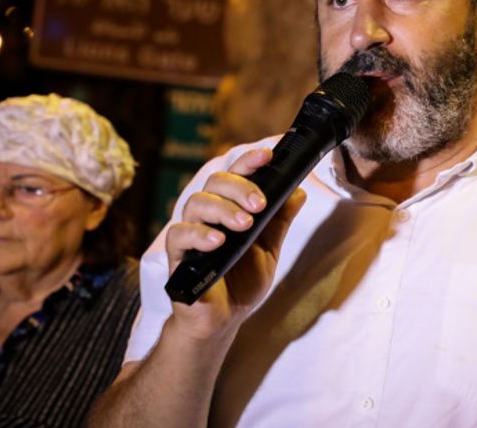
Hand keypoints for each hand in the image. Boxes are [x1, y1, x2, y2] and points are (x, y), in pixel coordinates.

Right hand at [164, 147, 305, 340]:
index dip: (249, 161)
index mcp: (230, 208)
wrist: (224, 320)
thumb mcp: (269, 249)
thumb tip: (298, 191)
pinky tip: (217, 241)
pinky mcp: (177, 256)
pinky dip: (199, 234)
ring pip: (197, 203)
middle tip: (259, 204)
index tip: (267, 155)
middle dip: (240, 187)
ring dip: (223, 209)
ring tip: (245, 224)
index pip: (236, 174)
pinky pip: (179, 235)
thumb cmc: (242, 281)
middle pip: (215, 182)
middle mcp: (208, 215)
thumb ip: (279, 221)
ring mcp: (191, 234)